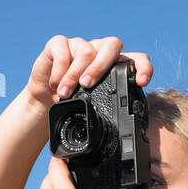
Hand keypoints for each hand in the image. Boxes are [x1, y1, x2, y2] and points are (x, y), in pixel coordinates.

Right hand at [23, 35, 153, 109]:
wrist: (44, 100)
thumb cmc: (72, 103)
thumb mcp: (92, 108)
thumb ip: (108, 112)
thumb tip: (121, 144)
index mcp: (114, 66)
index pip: (136, 59)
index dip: (143, 67)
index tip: (141, 82)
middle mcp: (99, 52)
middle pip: (113, 45)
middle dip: (100, 67)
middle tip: (86, 86)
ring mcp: (80, 45)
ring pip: (86, 51)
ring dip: (73, 76)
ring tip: (65, 93)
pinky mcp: (59, 44)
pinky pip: (62, 50)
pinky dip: (59, 71)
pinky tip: (55, 83)